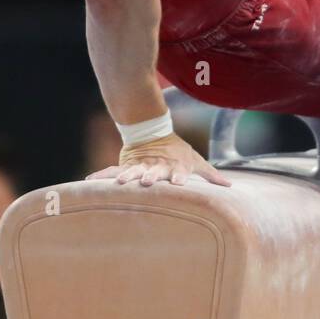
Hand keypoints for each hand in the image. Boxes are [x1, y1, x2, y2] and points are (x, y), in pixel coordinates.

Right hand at [87, 132, 231, 187]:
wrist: (153, 133)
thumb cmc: (177, 152)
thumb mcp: (195, 161)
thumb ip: (211, 175)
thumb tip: (230, 185)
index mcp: (174, 166)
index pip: (178, 172)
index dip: (178, 177)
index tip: (178, 183)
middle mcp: (156, 166)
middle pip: (154, 171)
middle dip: (150, 176)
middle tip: (146, 181)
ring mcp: (140, 165)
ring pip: (132, 171)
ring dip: (127, 177)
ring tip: (120, 183)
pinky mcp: (126, 165)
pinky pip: (111, 171)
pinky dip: (100, 176)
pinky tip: (88, 181)